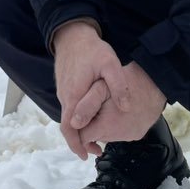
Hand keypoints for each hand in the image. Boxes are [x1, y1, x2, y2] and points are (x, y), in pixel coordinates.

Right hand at [52, 21, 126, 159]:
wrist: (72, 33)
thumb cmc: (91, 49)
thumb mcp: (110, 64)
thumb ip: (118, 86)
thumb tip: (126, 108)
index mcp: (73, 96)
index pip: (69, 127)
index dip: (76, 144)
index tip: (86, 155)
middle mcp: (64, 97)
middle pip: (68, 126)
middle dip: (80, 141)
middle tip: (96, 151)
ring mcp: (63, 91)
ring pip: (69, 117)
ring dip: (80, 130)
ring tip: (97, 137)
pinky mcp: (65, 86)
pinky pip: (70, 108)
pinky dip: (79, 118)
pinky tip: (91, 117)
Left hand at [75, 61, 166, 156]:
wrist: (156, 82)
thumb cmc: (127, 81)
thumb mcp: (101, 87)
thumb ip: (85, 105)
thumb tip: (73, 124)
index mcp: (108, 126)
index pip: (82, 138)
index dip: (77, 128)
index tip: (76, 116)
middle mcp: (120, 136)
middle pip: (94, 137)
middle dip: (89, 125)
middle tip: (92, 107)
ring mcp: (130, 136)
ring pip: (105, 136)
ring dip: (101, 125)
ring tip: (105, 107)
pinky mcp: (137, 135)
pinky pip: (118, 134)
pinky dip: (113, 125)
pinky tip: (115, 111)